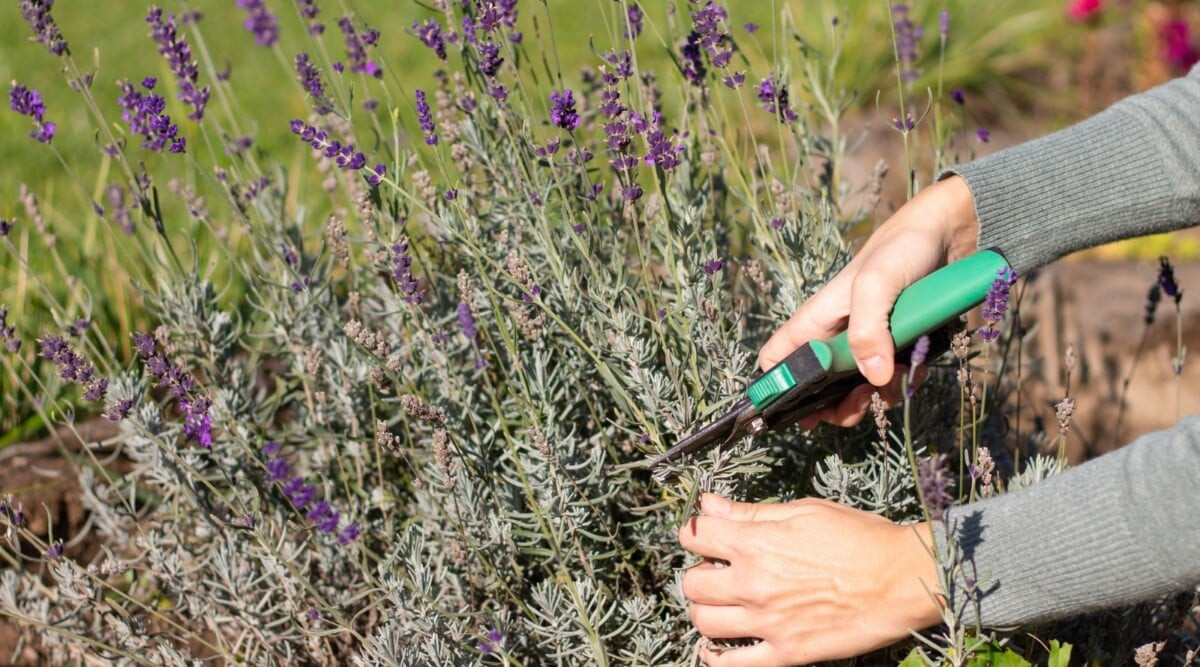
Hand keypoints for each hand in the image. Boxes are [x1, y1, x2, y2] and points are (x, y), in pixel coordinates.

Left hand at [678, 494, 942, 665]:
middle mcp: (753, 583)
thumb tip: (708, 503)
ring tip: (723, 604)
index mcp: (755, 543)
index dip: (694, 533)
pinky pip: (732, 664)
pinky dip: (716, 657)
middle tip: (716, 573)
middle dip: (698, 575)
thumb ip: (750, 512)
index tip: (703, 537)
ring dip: (705, 611)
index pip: (694, 537)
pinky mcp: (786, 653)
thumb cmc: (859, 537)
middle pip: (691, 583)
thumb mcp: (803, 511)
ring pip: (703, 622)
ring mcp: (767, 622)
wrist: (902, 578)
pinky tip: (716, 648)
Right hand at [758, 176, 978, 426]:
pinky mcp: (898, 346)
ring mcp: (869, 343)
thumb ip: (867, 331)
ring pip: (858, 389)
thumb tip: (873, 379)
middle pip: (819, 388)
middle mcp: (838, 336)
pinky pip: (894, 378)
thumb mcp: (877, 284)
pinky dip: (904, 382)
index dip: (778, 389)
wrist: (951, 232)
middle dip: (835, 406)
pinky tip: (917, 369)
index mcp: (818, 321)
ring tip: (895, 384)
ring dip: (875, 398)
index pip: (778, 359)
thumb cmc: (902, 249)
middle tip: (859, 406)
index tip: (797, 413)